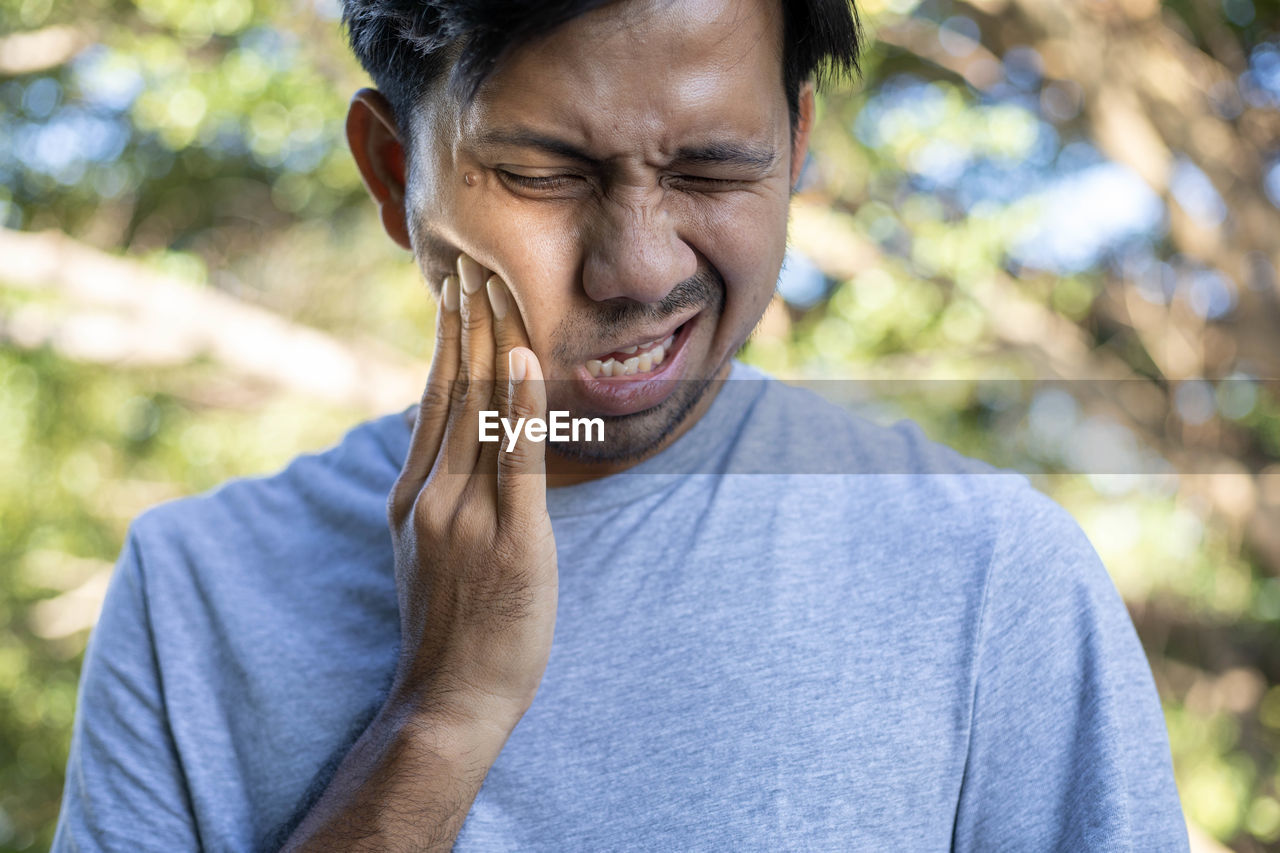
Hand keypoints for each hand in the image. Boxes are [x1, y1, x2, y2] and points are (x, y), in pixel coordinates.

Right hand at [387, 253, 557, 726]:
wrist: (448, 699)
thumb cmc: (449, 628)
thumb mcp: (423, 552)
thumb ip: (433, 494)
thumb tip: (444, 440)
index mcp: (411, 497)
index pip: (431, 402)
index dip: (445, 343)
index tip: (454, 295)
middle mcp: (432, 496)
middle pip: (452, 392)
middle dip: (466, 323)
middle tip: (473, 264)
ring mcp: (467, 517)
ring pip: (480, 411)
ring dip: (491, 342)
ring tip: (496, 286)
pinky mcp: (511, 540)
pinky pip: (518, 459)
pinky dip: (522, 403)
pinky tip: (528, 359)